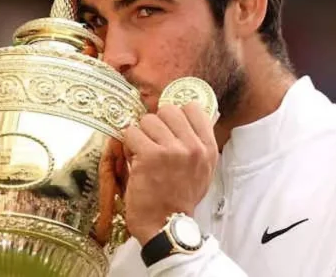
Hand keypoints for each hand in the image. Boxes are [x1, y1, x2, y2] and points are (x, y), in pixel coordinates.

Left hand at [123, 101, 217, 245]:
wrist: (165, 226)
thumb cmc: (180, 199)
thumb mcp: (202, 170)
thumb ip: (196, 144)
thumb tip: (184, 117)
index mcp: (208, 148)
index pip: (193, 108)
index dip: (176, 115)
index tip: (168, 127)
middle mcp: (193, 146)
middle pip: (168, 110)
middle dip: (156, 124)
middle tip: (152, 142)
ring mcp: (172, 149)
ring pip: (148, 120)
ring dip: (140, 135)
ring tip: (142, 153)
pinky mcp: (150, 155)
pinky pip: (131, 132)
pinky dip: (127, 145)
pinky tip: (133, 159)